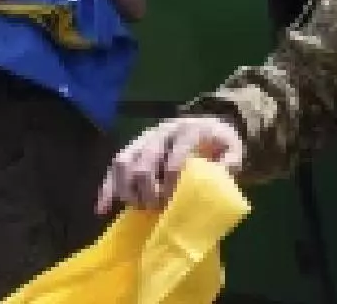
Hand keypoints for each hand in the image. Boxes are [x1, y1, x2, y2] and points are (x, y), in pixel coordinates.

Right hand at [96, 117, 244, 213]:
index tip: (174, 198)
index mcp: (188, 129)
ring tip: (137, 206)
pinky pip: (114, 167)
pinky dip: (107, 188)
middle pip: (145, 158)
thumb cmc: (220, 143)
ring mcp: (145, 139)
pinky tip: (101, 209)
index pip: (175, 153)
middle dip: (147, 188)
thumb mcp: (234, 149)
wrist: (209, 127)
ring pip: (124, 160)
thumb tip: (219, 175)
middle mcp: (162, 131)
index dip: (172, 178)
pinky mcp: (133, 149)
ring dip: (126, 188)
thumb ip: (231, 161)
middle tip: (156, 206)